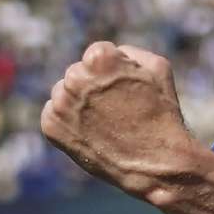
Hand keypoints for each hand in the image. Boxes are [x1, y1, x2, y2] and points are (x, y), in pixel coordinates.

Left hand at [41, 41, 195, 202]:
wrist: (156, 161)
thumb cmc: (161, 113)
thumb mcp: (158, 68)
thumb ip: (128, 52)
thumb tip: (110, 55)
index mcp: (99, 58)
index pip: (96, 54)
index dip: (114, 73)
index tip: (126, 91)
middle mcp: (75, 78)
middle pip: (77, 73)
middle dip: (93, 86)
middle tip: (116, 109)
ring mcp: (61, 104)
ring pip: (63, 93)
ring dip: (78, 103)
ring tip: (105, 123)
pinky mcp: (52, 127)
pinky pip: (52, 114)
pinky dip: (67, 122)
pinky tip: (90, 133)